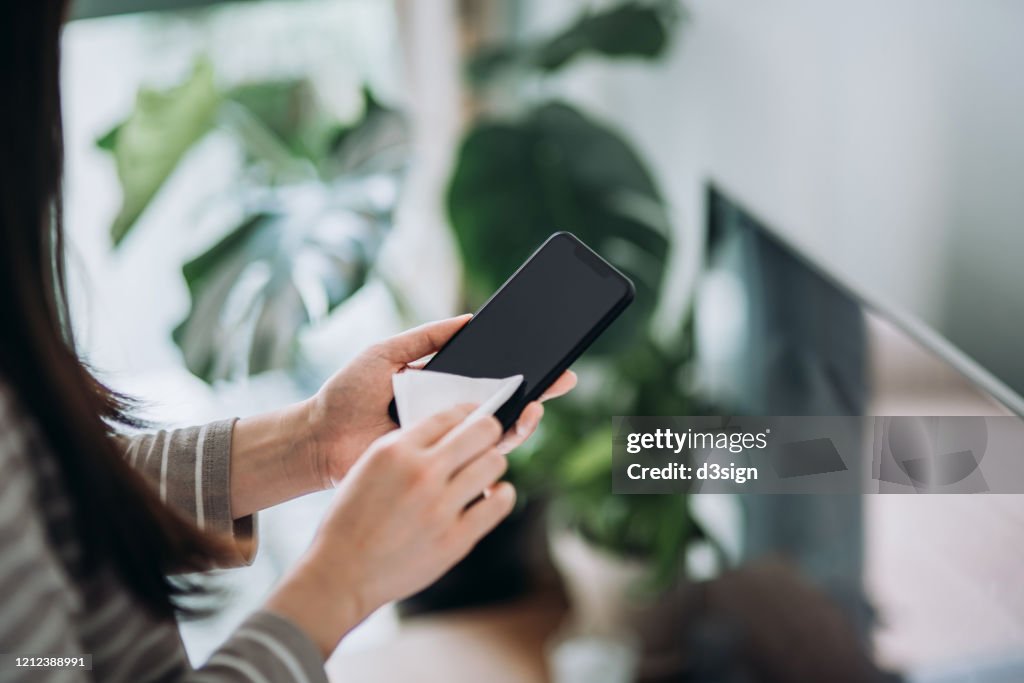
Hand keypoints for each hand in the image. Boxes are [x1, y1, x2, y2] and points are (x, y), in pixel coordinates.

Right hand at [266, 405, 514, 655]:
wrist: (341, 572)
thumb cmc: (351, 520)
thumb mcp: (367, 467)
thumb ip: (405, 448)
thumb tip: (449, 432)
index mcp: (395, 451)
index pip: (448, 415)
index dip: (466, 413)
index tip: (472, 418)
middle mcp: (421, 473)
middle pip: (482, 430)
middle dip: (488, 431)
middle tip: (485, 441)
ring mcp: (440, 507)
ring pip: (494, 463)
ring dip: (492, 464)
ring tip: (482, 473)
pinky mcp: (456, 539)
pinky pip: (501, 503)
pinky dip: (502, 495)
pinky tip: (493, 496)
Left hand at [304, 315, 576, 487]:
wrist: (319, 437)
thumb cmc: (347, 393)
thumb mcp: (386, 352)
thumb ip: (427, 337)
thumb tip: (471, 319)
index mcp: (441, 383)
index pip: (489, 372)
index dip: (520, 364)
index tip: (549, 351)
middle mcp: (449, 410)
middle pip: (503, 401)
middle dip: (537, 390)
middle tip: (564, 378)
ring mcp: (446, 438)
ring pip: (498, 430)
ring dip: (525, 417)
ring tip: (539, 403)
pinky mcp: (439, 462)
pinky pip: (477, 454)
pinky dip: (500, 442)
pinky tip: (517, 427)